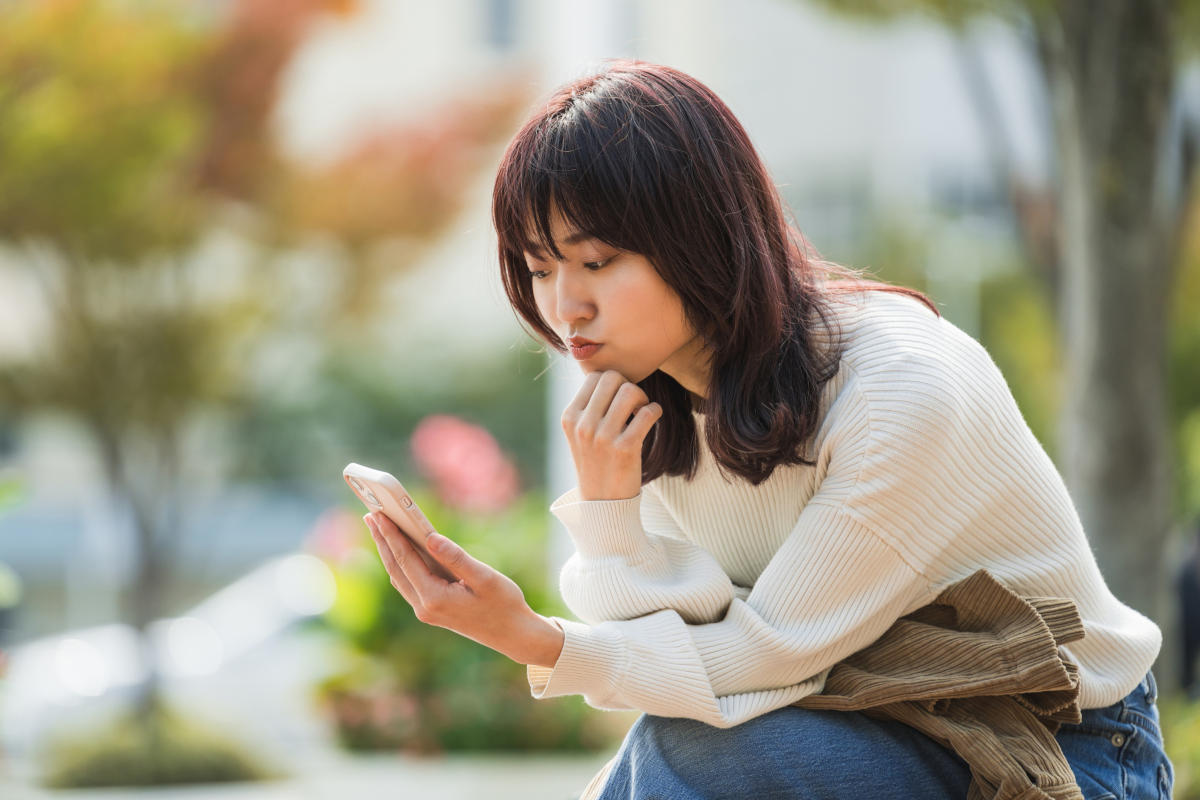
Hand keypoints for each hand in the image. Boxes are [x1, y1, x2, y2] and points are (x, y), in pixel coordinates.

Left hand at [363, 511, 564, 667]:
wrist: (513, 635)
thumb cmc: (504, 604)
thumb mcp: (484, 577)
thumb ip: (456, 557)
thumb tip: (431, 536)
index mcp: (434, 598)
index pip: (405, 560)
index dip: (391, 535)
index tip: (378, 514)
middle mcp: (424, 607)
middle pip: (395, 568)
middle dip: (382, 540)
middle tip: (370, 514)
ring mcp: (425, 611)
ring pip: (399, 576)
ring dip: (388, 551)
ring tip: (379, 527)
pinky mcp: (431, 610)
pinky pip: (409, 583)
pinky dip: (401, 563)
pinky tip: (400, 549)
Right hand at [562, 370, 662, 500]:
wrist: (602, 503)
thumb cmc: (596, 462)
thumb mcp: (580, 434)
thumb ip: (590, 407)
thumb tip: (612, 376)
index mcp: (570, 417)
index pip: (594, 377)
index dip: (612, 382)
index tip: (618, 398)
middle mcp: (583, 426)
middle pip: (612, 378)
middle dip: (627, 385)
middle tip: (633, 403)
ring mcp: (603, 438)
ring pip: (630, 391)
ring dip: (642, 397)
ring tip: (641, 411)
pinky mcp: (625, 449)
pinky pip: (647, 413)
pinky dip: (654, 411)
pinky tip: (652, 418)